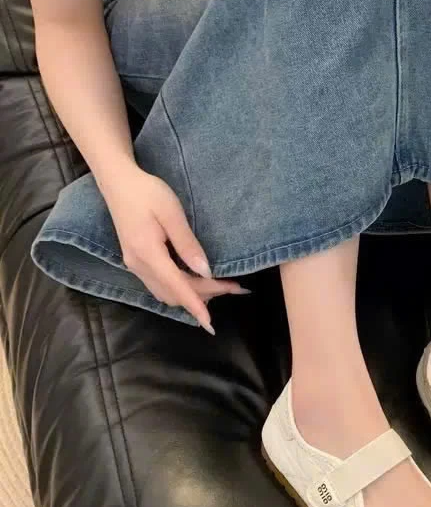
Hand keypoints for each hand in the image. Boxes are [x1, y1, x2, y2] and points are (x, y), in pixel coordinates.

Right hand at [102, 165, 246, 333]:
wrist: (118, 182)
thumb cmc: (147, 192)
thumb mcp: (172, 213)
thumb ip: (188, 244)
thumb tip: (206, 271)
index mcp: (147, 253)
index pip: (177, 287)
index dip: (196, 306)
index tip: (210, 324)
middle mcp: (139, 265)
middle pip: (175, 292)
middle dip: (206, 295)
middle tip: (236, 287)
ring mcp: (135, 265)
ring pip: (167, 293)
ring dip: (194, 294)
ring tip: (223, 286)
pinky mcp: (137, 262)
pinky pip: (161, 285)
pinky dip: (182, 289)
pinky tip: (199, 282)